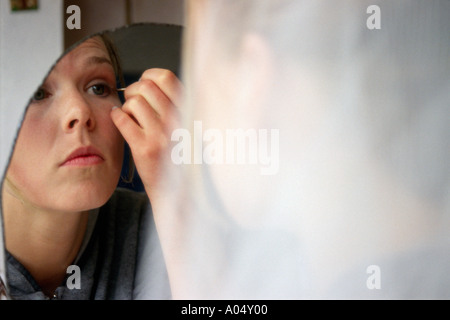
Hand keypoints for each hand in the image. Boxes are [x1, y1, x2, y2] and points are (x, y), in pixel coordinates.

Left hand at [110, 68, 182, 197]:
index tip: (144, 85)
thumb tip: (147, 81)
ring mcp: (162, 135)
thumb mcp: (186, 125)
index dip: (149, 76)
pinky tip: (120, 121)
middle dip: (133, 91)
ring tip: (130, 117)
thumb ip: (174, 104)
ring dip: (126, 106)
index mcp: (189, 111)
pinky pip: (122, 119)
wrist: (177, 189)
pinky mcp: (145, 148)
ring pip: (133, 102)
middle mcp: (178, 120)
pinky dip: (116, 117)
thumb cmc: (178, 153)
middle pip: (146, 86)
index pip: (166, 77)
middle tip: (132, 102)